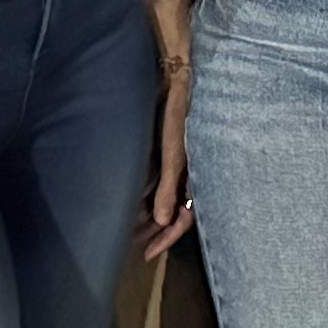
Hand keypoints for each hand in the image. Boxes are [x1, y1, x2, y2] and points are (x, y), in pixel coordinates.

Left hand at [140, 60, 192, 259]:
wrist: (180, 74)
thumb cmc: (182, 110)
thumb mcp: (174, 150)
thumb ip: (168, 185)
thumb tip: (160, 221)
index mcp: (199, 174)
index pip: (184, 216)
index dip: (166, 238)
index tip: (146, 254)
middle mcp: (191, 171)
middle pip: (174, 209)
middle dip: (155, 230)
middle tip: (133, 244)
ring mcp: (179, 160)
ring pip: (165, 195)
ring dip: (148, 211)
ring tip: (128, 226)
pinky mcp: (169, 148)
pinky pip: (158, 178)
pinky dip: (146, 191)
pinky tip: (130, 197)